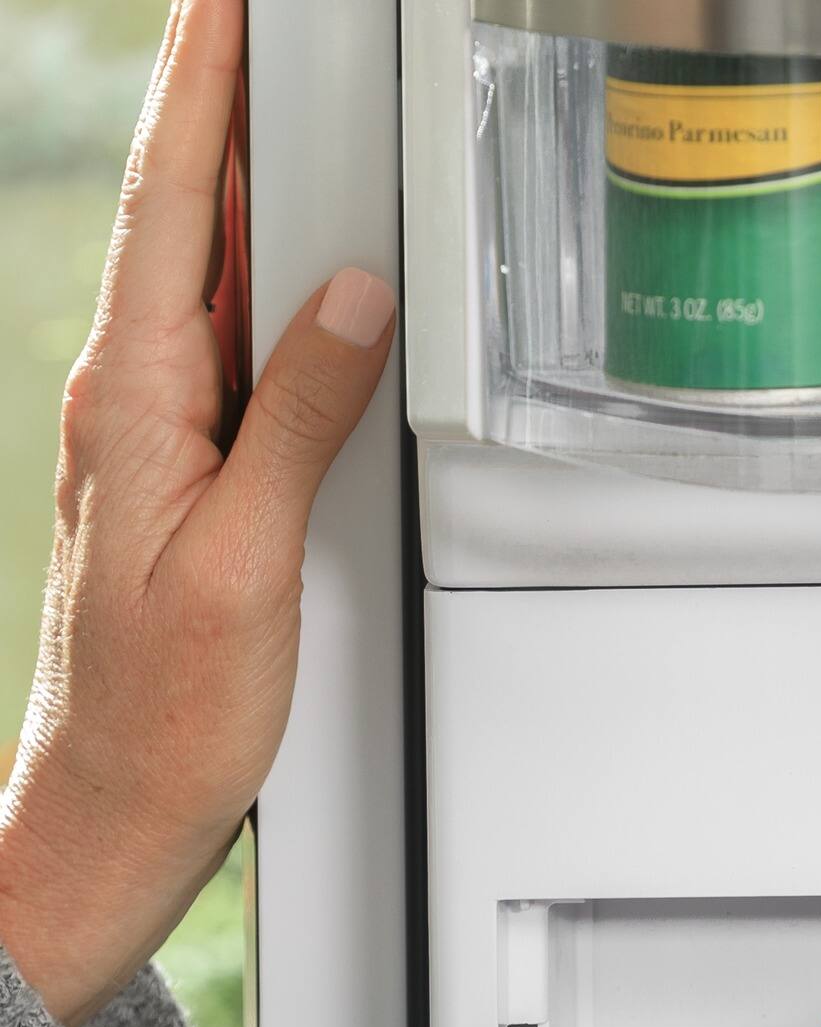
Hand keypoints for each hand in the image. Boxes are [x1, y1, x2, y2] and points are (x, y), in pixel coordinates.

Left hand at [0, 0, 395, 1026]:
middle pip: (186, 211)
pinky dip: (255, 278)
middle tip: (261, 18)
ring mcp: (153, 430)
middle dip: (223, 100)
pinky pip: (225, 343)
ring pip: (206, 271)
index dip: (204, 86)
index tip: (234, 1)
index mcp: (137, 393)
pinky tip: (286, 261)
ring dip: (242, 179)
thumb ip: (299, 420)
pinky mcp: (184, 472)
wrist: (121, 800)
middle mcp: (131, 394)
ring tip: (278, 96)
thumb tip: (347, 299)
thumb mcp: (250, 561)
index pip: (175, 201)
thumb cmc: (172, 707)